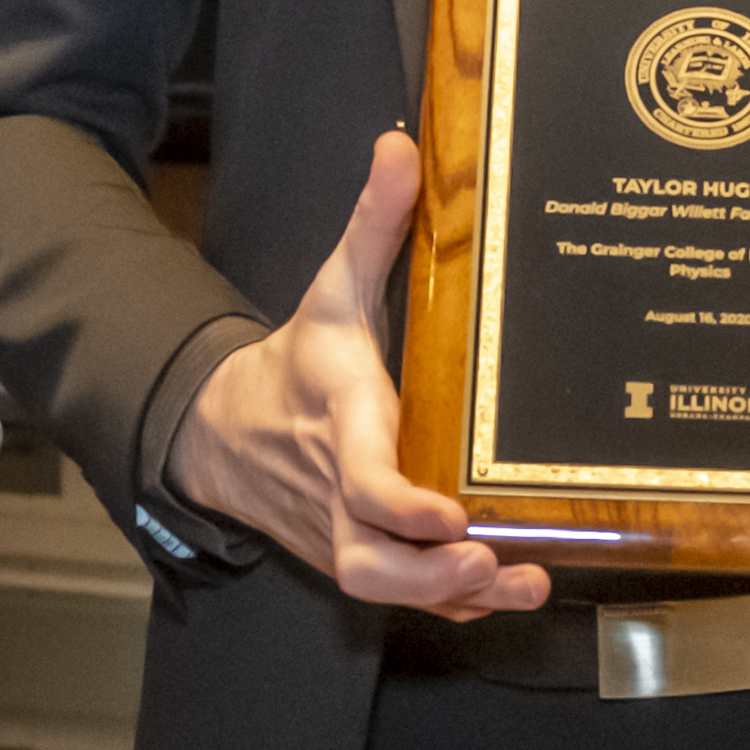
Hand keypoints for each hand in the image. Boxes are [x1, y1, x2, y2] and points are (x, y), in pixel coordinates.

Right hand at [165, 130, 546, 617]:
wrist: (225, 432)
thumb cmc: (299, 362)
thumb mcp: (333, 288)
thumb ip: (372, 225)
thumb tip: (401, 144)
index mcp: (341, 424)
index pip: (362, 482)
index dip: (401, 505)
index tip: (449, 512)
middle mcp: (338, 493)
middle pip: (368, 562)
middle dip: (426, 575)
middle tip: (487, 562)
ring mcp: (346, 534)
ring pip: (385, 590)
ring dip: (452, 596)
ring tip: (524, 583)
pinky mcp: (360, 557)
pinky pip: (401, 597)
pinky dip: (450, 605)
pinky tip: (511, 592)